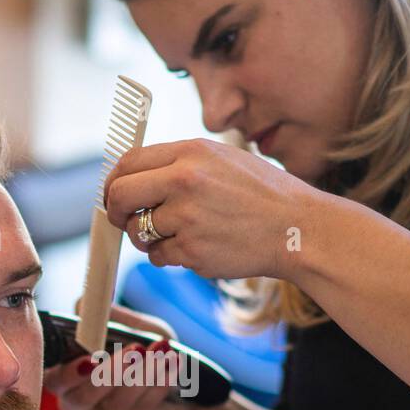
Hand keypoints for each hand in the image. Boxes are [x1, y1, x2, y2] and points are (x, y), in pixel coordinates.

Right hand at [41, 303, 197, 409]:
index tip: (92, 357)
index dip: (70, 372)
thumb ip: (107, 316)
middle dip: (110, 373)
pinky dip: (158, 386)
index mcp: (67, 376)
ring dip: (141, 375)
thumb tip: (85, 301)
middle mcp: (78, 404)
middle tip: (135, 350)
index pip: (54, 380)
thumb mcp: (130, 327)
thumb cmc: (146, 351)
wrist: (182, 385)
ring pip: (115, 404)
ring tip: (161, 353)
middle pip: (82, 398)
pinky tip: (171, 367)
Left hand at [102, 138, 319, 281]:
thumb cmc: (263, 195)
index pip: (129, 162)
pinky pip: (160, 256)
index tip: (114, 194)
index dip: (114, 181)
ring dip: (147, 238)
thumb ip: (180, 164)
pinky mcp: (192, 250)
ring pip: (139, 231)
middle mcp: (185, 181)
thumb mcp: (223, 160)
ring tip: (175, 234)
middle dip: (115, 212)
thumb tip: (135, 178)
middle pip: (121, 196)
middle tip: (122, 220)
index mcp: (191, 153)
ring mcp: (187, 217)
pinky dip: (169, 256)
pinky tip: (195, 248)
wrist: (296, 228)